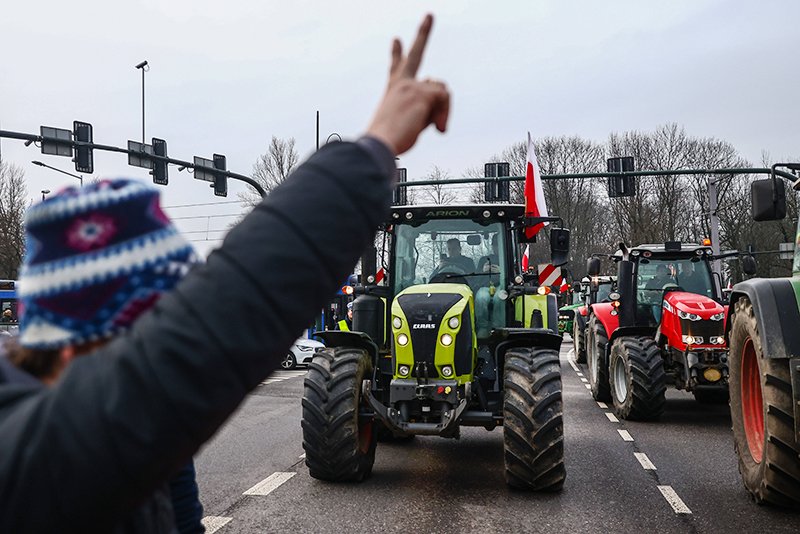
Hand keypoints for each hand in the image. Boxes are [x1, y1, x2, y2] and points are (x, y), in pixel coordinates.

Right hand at [366, 14, 449, 155]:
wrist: (380, 142)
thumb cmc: (391, 139)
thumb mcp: (409, 121)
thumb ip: (425, 105)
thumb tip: (440, 89)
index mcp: (393, 89)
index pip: (396, 67)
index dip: (396, 53)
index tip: (396, 39)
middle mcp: (401, 82)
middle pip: (416, 53)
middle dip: (423, 32)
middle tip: (429, 15)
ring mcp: (411, 85)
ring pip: (441, 90)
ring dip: (441, 110)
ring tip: (428, 127)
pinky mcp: (422, 92)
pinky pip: (445, 99)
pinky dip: (444, 115)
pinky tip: (437, 129)